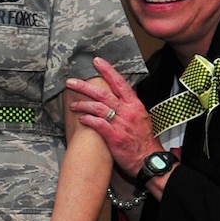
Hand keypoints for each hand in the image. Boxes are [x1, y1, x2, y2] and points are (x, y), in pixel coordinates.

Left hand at [66, 58, 158, 178]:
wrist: (148, 159)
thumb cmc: (143, 139)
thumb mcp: (141, 116)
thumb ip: (129, 105)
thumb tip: (118, 95)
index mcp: (134, 104)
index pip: (119, 82)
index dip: (107, 71)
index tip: (97, 61)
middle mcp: (127, 111)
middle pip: (103, 93)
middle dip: (85, 86)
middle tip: (71, 81)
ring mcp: (120, 124)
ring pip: (98, 108)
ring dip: (83, 104)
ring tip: (72, 104)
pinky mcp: (114, 137)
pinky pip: (98, 125)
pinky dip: (88, 120)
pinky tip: (81, 118)